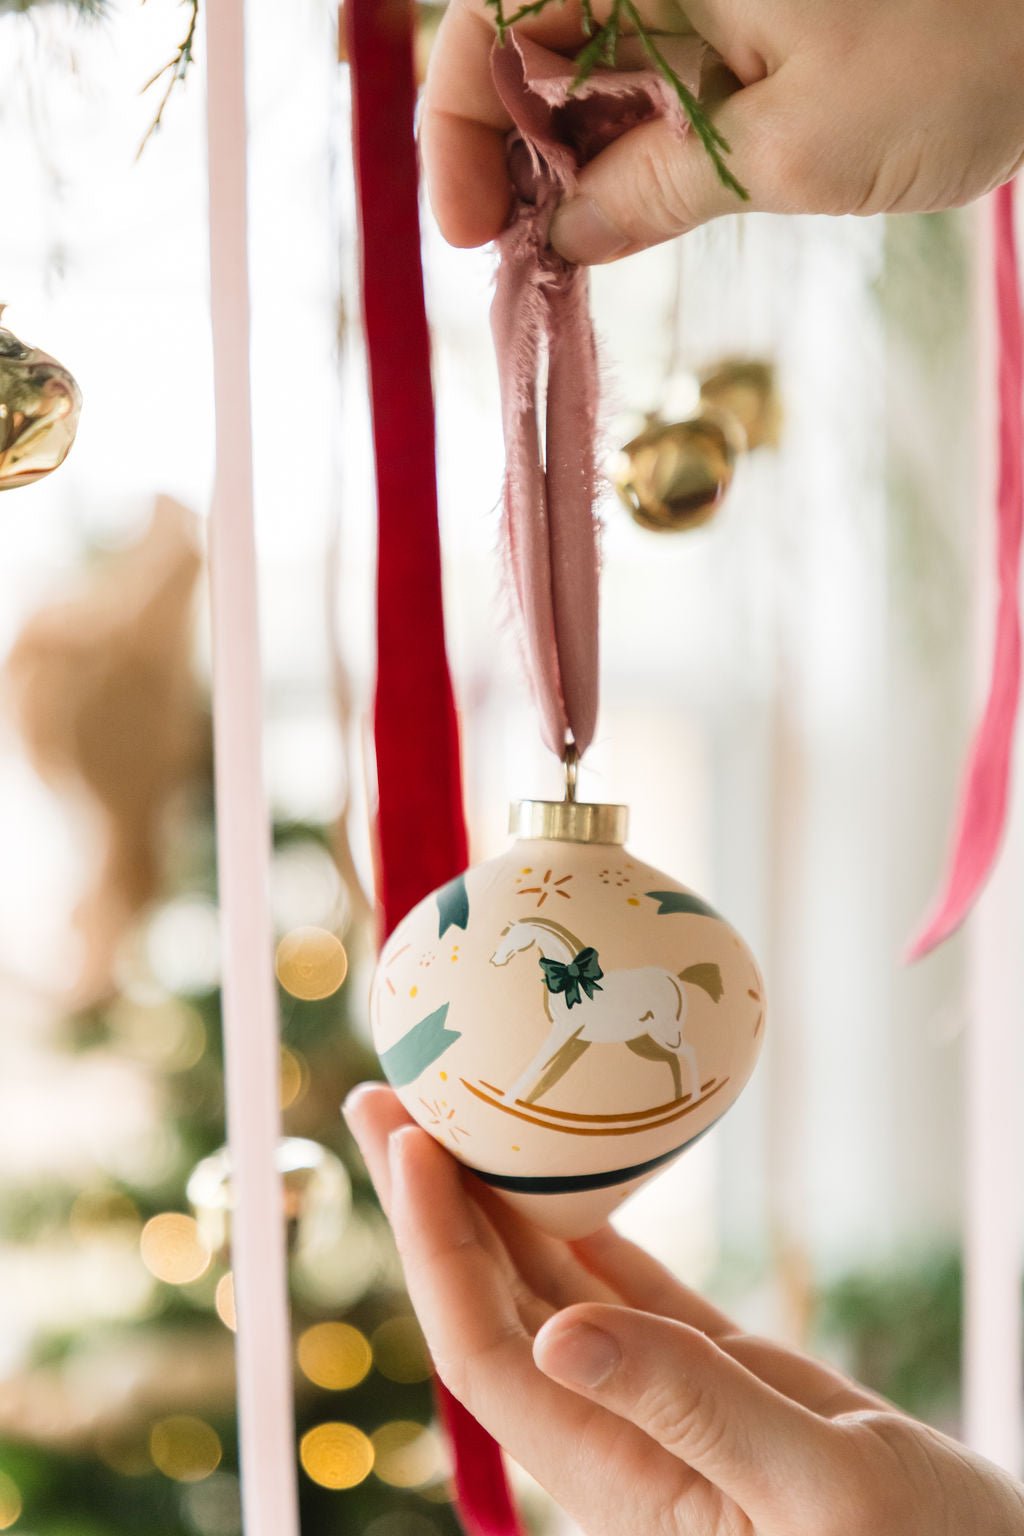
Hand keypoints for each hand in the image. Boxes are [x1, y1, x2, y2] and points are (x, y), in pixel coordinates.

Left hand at [344, 1083, 1023, 1535]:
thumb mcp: (822, 1494)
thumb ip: (695, 1415)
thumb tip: (563, 1338)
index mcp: (619, 1478)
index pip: (491, 1350)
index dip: (438, 1249)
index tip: (413, 1147)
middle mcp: (614, 1432)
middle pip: (492, 1303)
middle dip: (430, 1202)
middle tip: (384, 1097)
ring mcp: (656, 1400)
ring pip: (547, 1283)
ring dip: (488, 1198)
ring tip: (443, 1111)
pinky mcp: (707, 1377)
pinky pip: (620, 1283)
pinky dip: (581, 1220)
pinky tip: (548, 1170)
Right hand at [421, 0, 1023, 262]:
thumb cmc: (957, 50)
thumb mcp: (788, 149)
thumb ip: (654, 190)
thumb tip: (563, 237)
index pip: (497, 13)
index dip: (459, 123)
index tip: (473, 232)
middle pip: (534, 35)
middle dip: (513, 150)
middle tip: (525, 256)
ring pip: (592, 56)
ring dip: (570, 155)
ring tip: (573, 246)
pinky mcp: (746, 6)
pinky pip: (656, 66)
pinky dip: (633, 140)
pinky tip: (628, 206)